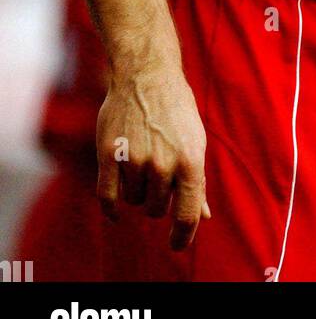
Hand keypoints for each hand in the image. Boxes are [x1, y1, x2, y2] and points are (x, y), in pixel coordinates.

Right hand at [96, 63, 211, 250]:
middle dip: (157, 200)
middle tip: (158, 174)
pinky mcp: (109, 154)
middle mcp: (163, 164)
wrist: (146, 74)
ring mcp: (134, 159)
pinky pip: (107, 197)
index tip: (177, 245)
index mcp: (190, 161)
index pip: (187, 215)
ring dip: (137, 191)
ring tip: (141, 161)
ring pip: (133, 201)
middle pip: (156, 209)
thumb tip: (205, 215)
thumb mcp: (195, 141)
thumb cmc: (176, 110)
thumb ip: (197, 180)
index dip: (183, 236)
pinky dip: (112, 209)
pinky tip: (116, 212)